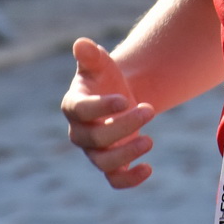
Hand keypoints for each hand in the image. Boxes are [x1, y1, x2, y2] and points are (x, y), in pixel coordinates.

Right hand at [63, 37, 156, 187]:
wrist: (120, 97)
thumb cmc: (106, 78)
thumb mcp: (100, 63)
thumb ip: (91, 55)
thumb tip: (81, 43)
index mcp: (73, 105)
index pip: (79, 110)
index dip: (100, 107)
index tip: (124, 99)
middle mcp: (80, 132)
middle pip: (95, 138)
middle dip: (123, 126)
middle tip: (150, 109)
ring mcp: (95, 151)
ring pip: (104, 163)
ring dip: (126, 155)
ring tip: (150, 140)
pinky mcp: (111, 164)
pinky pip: (115, 180)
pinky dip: (129, 180)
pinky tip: (148, 169)